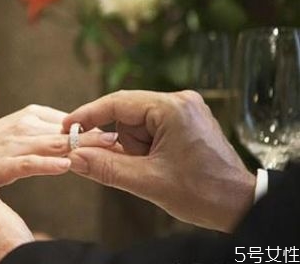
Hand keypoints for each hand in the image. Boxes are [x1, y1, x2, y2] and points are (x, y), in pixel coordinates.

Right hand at [0, 105, 116, 187]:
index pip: (74, 120)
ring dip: (82, 148)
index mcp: (35, 114)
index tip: (124, 134)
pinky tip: (65, 166)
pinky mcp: (5, 160)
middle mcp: (28, 123)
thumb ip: (49, 134)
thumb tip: (81, 141)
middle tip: (126, 141)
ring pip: (55, 144)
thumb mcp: (22, 131)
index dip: (98, 128)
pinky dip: (48, 164)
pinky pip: (30, 162)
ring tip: (107, 150)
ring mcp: (16, 141)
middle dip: (99, 136)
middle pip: (70, 130)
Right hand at [65, 90, 255, 231]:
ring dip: (133, 147)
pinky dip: (143, 147)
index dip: (88, 115)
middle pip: (126, 115)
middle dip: (121, 142)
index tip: (67, 127)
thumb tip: (74, 157)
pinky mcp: (185, 120)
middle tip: (128, 165)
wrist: (240, 205)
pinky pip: (150, 128)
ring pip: (136, 123)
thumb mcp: (147, 182)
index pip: (117, 103)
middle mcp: (179, 101)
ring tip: (151, 169)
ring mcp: (184, 109)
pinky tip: (155, 164)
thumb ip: (106, 168)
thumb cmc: (202, 193)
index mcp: (172, 108)